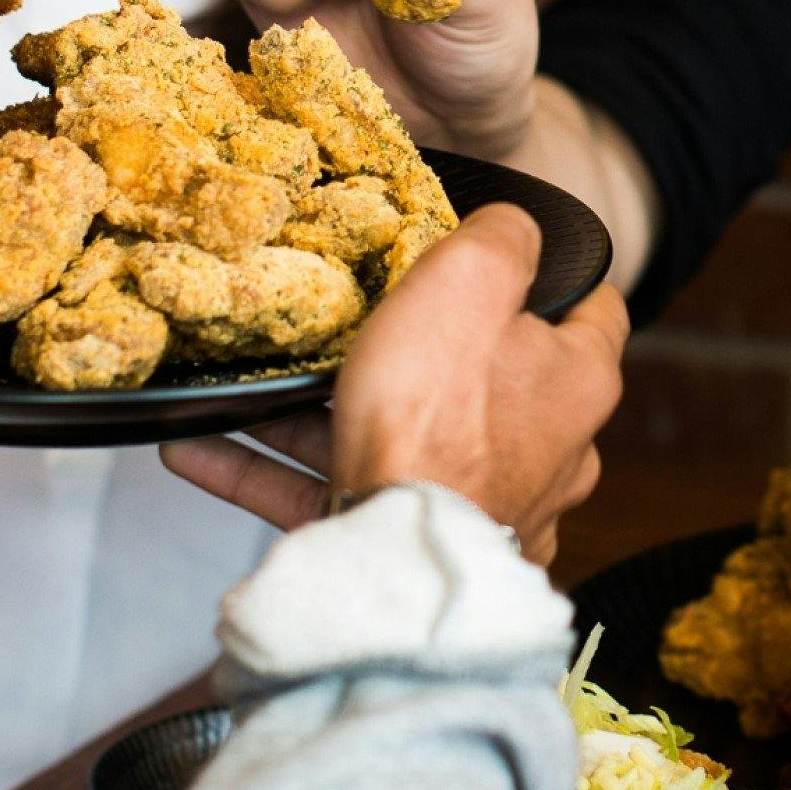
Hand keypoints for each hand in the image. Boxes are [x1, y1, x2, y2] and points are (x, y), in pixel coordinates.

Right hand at [162, 204, 625, 565]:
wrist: (396, 564)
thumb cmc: (436, 414)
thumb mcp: (469, 283)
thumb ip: (503, 238)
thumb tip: (519, 225)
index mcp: (575, 383)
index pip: (594, 313)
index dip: (556, 277)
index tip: (504, 258)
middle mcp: (548, 454)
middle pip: (488, 380)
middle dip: (425, 355)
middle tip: (368, 322)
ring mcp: (483, 510)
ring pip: (399, 442)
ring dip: (324, 418)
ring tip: (252, 387)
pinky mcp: (417, 551)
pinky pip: (335, 498)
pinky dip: (269, 473)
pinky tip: (196, 449)